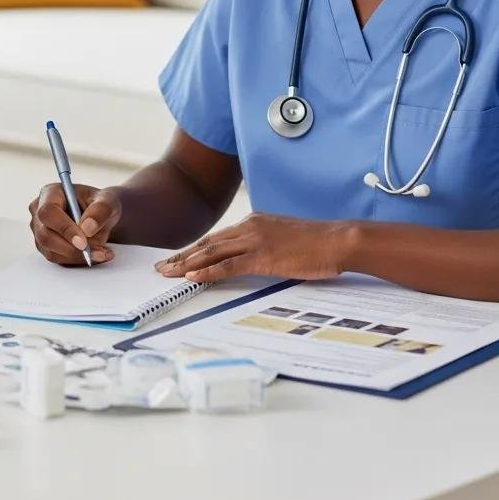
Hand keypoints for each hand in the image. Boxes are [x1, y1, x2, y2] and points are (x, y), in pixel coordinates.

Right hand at [29, 182, 121, 265]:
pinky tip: (95, 254)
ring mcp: (40, 230)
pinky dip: (77, 260)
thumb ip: (100, 211)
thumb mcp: (108, 200)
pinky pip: (58, 259)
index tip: (83, 241)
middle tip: (97, 251)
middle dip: (72, 248)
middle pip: (45, 235)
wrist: (101, 217)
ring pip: (51, 251)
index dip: (64, 228)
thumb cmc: (101, 204)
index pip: (48, 211)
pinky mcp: (46, 246)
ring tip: (102, 252)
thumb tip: (87, 228)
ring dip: (78, 256)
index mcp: (50, 193)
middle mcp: (39, 211)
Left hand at [155, 213, 350, 283]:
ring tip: (168, 273)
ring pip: (211, 253)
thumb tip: (253, 259)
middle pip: (208, 244)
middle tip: (162, 267)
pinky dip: (208, 272)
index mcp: (253, 222)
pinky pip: (228, 266)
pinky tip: (193, 278)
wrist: (337, 240)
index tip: (178, 258)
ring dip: (187, 264)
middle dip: (182, 256)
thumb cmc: (317, 243)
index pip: (217, 238)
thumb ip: (265, 244)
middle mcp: (249, 228)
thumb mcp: (284, 238)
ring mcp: (254, 241)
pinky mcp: (262, 257)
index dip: (194, 249)